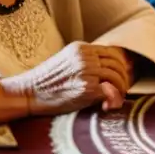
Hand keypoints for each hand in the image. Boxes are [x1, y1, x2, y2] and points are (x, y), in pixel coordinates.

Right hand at [0, 42, 134, 116]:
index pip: (112, 52)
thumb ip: (86, 61)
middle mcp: (85, 57)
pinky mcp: (86, 88)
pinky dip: (113, 98)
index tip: (127, 72)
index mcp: (81, 48)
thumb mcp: (66, 62)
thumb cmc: (46, 82)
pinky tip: (108, 105)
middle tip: (124, 88)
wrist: (27, 93)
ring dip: (121, 88)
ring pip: (116, 77)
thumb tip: (111, 71)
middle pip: (117, 64)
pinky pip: (110, 91)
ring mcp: (86, 72)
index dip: (123, 63)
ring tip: (118, 97)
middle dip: (124, 77)